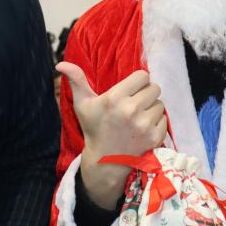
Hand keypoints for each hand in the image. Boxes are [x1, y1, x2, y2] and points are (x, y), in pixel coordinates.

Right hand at [56, 62, 166, 208]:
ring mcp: (144, 125)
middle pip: (154, 88)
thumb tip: (61, 64)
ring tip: (138, 116)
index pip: (142, 76)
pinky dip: (157, 122)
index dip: (137, 81)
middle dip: (146, 93)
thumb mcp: (82, 104)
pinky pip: (164, 119)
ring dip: (151, 108)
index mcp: (115, 98)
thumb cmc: (94, 128)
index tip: (131, 89)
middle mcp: (131, 110)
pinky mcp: (155, 137)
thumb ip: (76, 80)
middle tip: (135, 102)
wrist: (105, 161)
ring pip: (160, 104)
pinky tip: (143, 127)